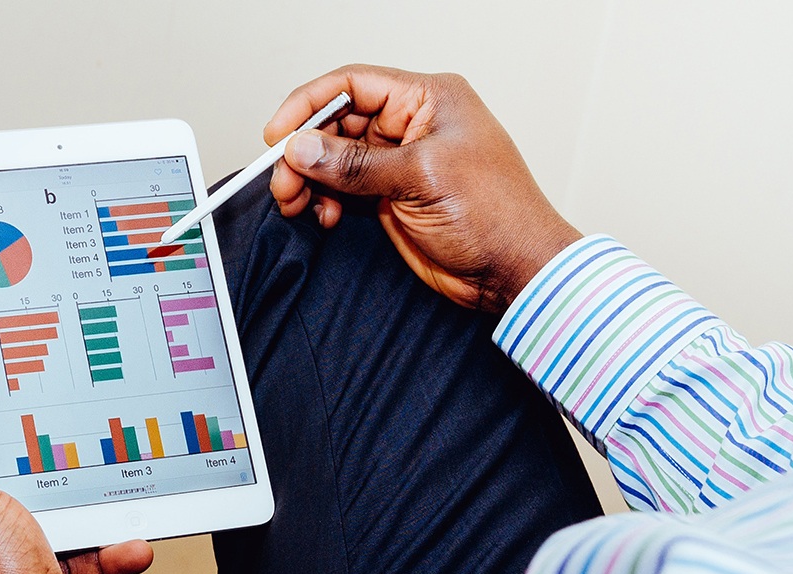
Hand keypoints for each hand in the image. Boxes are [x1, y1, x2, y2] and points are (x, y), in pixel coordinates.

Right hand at [266, 65, 583, 314]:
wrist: (514, 270)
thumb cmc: (496, 215)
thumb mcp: (420, 178)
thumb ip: (355, 164)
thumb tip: (302, 149)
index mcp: (429, 99)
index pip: (354, 84)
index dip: (310, 105)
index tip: (278, 134)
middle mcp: (413, 124)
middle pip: (338, 122)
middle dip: (305, 151)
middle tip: (284, 180)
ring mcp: (401, 162)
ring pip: (336, 158)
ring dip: (310, 179)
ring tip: (297, 202)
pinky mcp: (393, 196)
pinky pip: (344, 188)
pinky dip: (326, 200)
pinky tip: (324, 216)